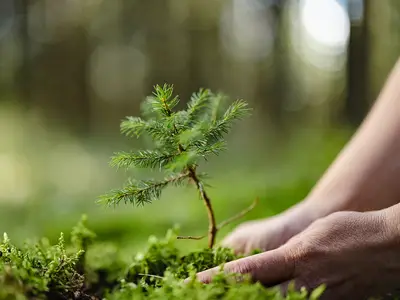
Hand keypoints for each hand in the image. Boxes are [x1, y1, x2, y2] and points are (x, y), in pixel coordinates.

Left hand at [194, 210, 399, 298]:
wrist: (388, 245)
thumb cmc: (347, 229)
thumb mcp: (309, 236)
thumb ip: (283, 255)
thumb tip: (261, 269)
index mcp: (294, 258)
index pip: (247, 272)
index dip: (217, 280)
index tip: (194, 283)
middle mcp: (303, 283)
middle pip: (258, 297)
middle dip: (231, 296)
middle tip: (204, 296)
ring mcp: (318, 298)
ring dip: (252, 299)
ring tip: (230, 296)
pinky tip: (269, 298)